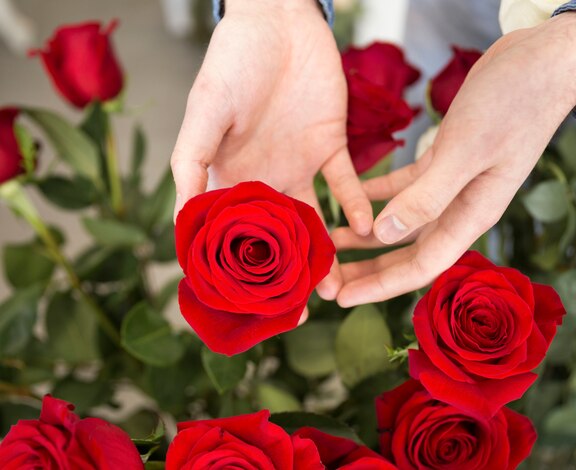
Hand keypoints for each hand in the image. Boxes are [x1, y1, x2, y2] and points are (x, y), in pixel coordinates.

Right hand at [170, 0, 372, 298]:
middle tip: (305, 308)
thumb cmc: (231, 63)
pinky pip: (346, 184)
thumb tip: (182, 223)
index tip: (250, 304)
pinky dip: (355, 205)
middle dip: (290, 273)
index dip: (241, 270)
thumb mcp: (204, 114)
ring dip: (327, 251)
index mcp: (230, 177)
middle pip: (279, 237)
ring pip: (315, 219)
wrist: (277, 22)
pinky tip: (364, 229)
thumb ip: (193, 166)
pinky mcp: (331, 146)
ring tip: (338, 286)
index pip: (234, 234)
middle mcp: (266, 178)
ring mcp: (300, 165)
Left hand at [335, 12, 575, 306]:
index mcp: (470, 215)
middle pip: (407, 252)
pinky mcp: (443, 160)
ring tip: (331, 241)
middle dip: (368, 269)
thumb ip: (427, 196)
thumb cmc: (513, 104)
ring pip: (402, 222)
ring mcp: (452, 185)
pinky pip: (403, 187)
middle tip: (328, 280)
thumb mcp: (465, 152)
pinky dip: (377, 194)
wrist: (541, 62)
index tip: (341, 298)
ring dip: (367, 234)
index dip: (380, 286)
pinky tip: (351, 197)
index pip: (420, 267)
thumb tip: (384, 235)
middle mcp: (460, 208)